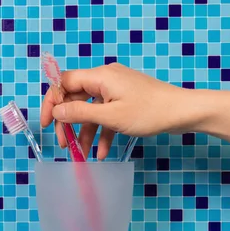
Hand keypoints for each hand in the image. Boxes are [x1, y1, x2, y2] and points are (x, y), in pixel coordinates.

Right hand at [40, 63, 201, 159]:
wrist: (182, 112)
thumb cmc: (150, 111)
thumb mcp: (111, 116)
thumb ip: (80, 113)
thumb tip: (57, 111)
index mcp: (100, 76)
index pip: (64, 82)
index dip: (52, 101)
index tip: (47, 123)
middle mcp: (106, 80)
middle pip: (76, 98)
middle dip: (68, 122)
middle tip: (64, 144)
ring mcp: (117, 91)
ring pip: (91, 110)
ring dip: (85, 132)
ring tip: (81, 154)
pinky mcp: (126, 102)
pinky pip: (107, 116)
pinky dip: (103, 132)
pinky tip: (102, 152)